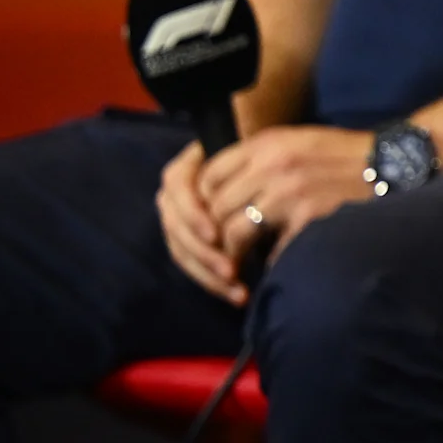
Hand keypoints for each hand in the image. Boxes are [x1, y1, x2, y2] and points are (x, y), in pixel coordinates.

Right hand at [156, 143, 249, 305]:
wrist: (267, 169)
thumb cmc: (264, 154)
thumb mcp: (255, 149)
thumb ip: (246, 155)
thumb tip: (250, 165)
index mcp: (187, 168)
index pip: (177, 188)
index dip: (193, 213)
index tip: (215, 235)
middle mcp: (176, 195)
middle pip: (176, 227)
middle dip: (204, 253)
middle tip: (232, 273)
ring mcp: (179, 219)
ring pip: (182, 250)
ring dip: (208, 274)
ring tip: (239, 291)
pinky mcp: (189, 242)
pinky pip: (192, 263)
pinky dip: (212, 281)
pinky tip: (237, 293)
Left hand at [190, 126, 374, 270]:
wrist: (396, 164)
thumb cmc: (347, 157)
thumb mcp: (298, 143)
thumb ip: (259, 161)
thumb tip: (220, 193)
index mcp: (267, 143)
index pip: (207, 176)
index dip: (205, 203)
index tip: (216, 220)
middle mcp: (272, 163)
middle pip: (215, 207)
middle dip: (217, 234)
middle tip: (227, 251)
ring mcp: (290, 190)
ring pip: (234, 232)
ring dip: (236, 254)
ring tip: (244, 264)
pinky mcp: (309, 215)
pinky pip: (270, 250)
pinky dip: (271, 262)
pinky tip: (281, 262)